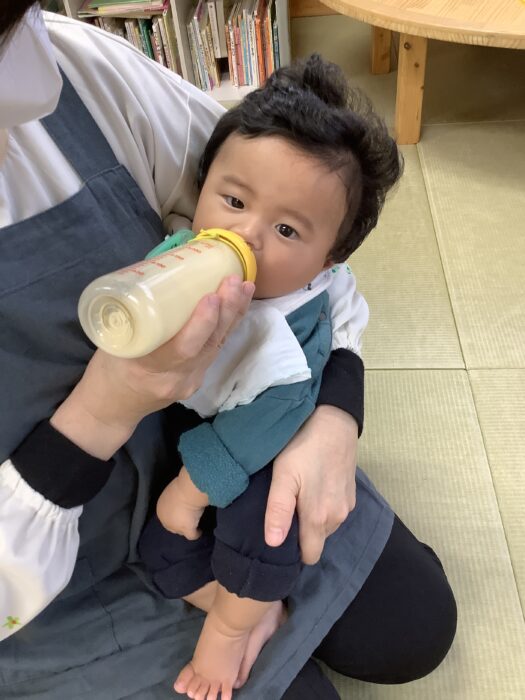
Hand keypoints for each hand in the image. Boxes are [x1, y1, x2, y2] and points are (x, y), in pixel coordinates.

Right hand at [51, 276, 253, 458]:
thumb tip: (160, 277)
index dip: (201, 323)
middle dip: (226, 311)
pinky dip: (227, 325)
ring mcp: (190, 380)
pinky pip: (215, 349)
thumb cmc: (108, 369)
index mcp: (148, 369)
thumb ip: (136, 317)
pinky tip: (238, 305)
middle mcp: (176, 378)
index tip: (211, 297)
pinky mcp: (197, 378)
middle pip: (208, 345)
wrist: (113, 407)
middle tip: (234, 281)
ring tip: (244, 286)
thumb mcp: (114, 342)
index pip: (183, 348)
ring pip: (217, 346)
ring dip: (233, 315)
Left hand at [156, 467, 208, 539]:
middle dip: (179, 524)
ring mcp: (175, 526)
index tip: (183, 512)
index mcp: (161, 508)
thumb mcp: (176, 491)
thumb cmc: (181, 487)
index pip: (167, 516)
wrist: (187, 490)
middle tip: (189, 518)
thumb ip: (176, 497)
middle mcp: (165, 519)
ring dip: (187, 528)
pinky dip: (196, 534)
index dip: (174, 515)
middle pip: (173, 526)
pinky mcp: (186, 529)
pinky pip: (192, 535)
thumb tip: (182, 496)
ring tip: (195, 523)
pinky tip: (200, 531)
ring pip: (181, 531)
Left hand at [264, 405, 357, 564]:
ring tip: (296, 498)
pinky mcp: (351, 494)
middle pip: (316, 541)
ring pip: (325, 526)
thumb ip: (279, 511)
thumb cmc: (303, 447)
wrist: (334, 422)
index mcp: (319, 519)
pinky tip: (312, 488)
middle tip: (283, 512)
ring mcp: (347, 506)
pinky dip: (323, 506)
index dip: (294, 553)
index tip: (279, 538)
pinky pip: (334, 512)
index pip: (309, 556)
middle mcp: (337, 518)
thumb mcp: (283, 476)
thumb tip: (273, 545)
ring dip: (312, 519)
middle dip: (301, 534)